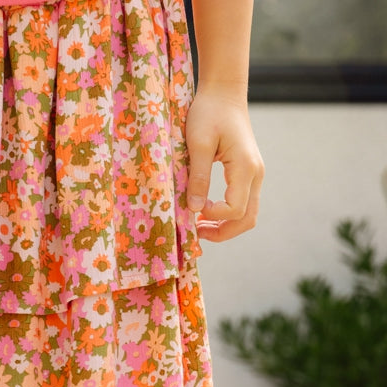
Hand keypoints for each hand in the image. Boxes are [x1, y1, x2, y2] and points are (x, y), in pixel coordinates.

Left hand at [185, 87, 264, 242]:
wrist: (224, 92)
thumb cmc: (208, 112)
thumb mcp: (198, 143)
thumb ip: (198, 177)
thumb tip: (195, 208)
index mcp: (245, 167)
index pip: (235, 209)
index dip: (214, 217)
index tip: (194, 209)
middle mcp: (256, 173)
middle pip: (248, 219)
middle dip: (223, 232)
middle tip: (197, 233)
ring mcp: (254, 174)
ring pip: (248, 214)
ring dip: (225, 226)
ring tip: (200, 226)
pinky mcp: (248, 172)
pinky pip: (243, 202)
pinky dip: (227, 214)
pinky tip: (206, 211)